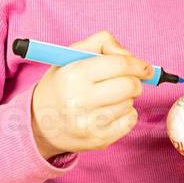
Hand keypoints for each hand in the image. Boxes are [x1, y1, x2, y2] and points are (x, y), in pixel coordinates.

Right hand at [29, 30, 149, 159]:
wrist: (38, 122)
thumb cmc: (61, 84)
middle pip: (130, 86)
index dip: (138, 64)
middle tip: (127, 81)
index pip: (120, 65)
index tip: (145, 67)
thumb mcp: (71, 54)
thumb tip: (129, 56)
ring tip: (108, 97)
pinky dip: (126, 114)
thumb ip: (101, 42)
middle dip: (135, 81)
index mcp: (73, 74)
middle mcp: (79, 100)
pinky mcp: (98, 140)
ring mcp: (88, 123)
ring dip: (126, 98)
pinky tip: (110, 111)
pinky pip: (129, 122)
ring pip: (130, 104)